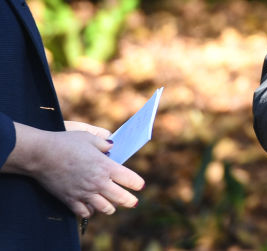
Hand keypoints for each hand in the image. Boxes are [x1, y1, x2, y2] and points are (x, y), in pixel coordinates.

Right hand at [6, 123, 143, 218]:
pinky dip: (89, 212)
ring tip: (112, 206)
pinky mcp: (69, 200)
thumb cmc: (66, 143)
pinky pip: (84, 212)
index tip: (141, 186)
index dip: (137, 183)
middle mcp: (97, 182)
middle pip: (120, 198)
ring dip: (110, 207)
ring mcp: (83, 193)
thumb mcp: (88, 137)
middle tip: (133, 202)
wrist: (41, 155)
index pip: (129, 179)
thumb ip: (103, 143)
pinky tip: (91, 209)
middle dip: (129, 201)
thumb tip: (111, 146)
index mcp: (105, 166)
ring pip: (104, 208)